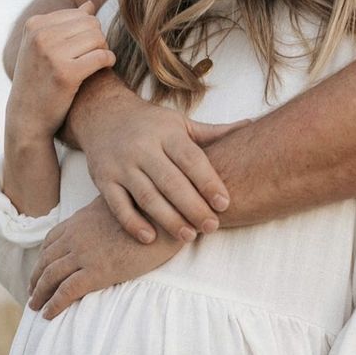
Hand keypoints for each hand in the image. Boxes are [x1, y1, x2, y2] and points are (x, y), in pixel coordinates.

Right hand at [6, 1, 115, 140]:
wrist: (27, 117)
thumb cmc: (40, 82)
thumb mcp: (44, 49)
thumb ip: (65, 26)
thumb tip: (90, 5)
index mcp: (35, 24)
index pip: (79, 14)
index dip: (90, 32)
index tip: (87, 50)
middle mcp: (41, 35)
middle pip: (90, 24)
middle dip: (98, 40)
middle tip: (96, 57)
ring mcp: (52, 53)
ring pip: (97, 38)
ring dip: (104, 50)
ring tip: (98, 63)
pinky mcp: (66, 73)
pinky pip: (100, 56)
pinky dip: (108, 60)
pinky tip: (107, 67)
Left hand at [28, 195, 183, 317]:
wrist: (164, 217)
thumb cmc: (152, 211)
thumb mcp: (122, 204)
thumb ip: (110, 211)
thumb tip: (116, 215)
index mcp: (81, 221)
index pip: (52, 240)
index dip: (44, 257)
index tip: (40, 268)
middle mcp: (76, 236)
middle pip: (46, 260)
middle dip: (36, 277)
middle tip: (32, 292)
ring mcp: (84, 254)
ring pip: (50, 276)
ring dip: (39, 293)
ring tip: (35, 306)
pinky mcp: (97, 272)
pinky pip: (66, 291)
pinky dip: (54, 304)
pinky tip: (48, 314)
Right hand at [65, 76, 250, 242]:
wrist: (103, 115)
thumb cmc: (152, 125)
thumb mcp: (181, 124)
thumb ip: (213, 134)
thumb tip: (252, 126)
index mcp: (166, 133)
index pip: (191, 159)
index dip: (208, 182)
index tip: (224, 203)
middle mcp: (142, 147)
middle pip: (171, 181)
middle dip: (193, 207)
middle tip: (212, 227)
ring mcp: (121, 164)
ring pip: (147, 196)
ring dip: (168, 219)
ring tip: (189, 236)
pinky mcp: (103, 179)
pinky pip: (118, 205)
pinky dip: (133, 223)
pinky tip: (150, 238)